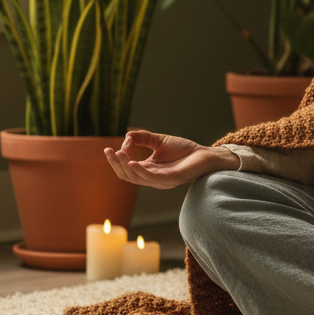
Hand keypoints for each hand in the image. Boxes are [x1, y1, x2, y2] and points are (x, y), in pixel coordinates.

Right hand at [104, 129, 239, 189]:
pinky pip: (152, 178)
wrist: (205, 154)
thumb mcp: (160, 141)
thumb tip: (127, 134)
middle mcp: (152, 178)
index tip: (115, 146)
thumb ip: (144, 138)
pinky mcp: (171, 179)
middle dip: (116, 164)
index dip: (118, 159)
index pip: (126, 168)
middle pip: (128, 175)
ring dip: (126, 166)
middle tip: (108, 152)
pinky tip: (133, 163)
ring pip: (137, 177)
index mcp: (148, 170)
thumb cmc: (184, 150)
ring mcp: (161, 180)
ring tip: (119, 154)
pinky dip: (141, 171)